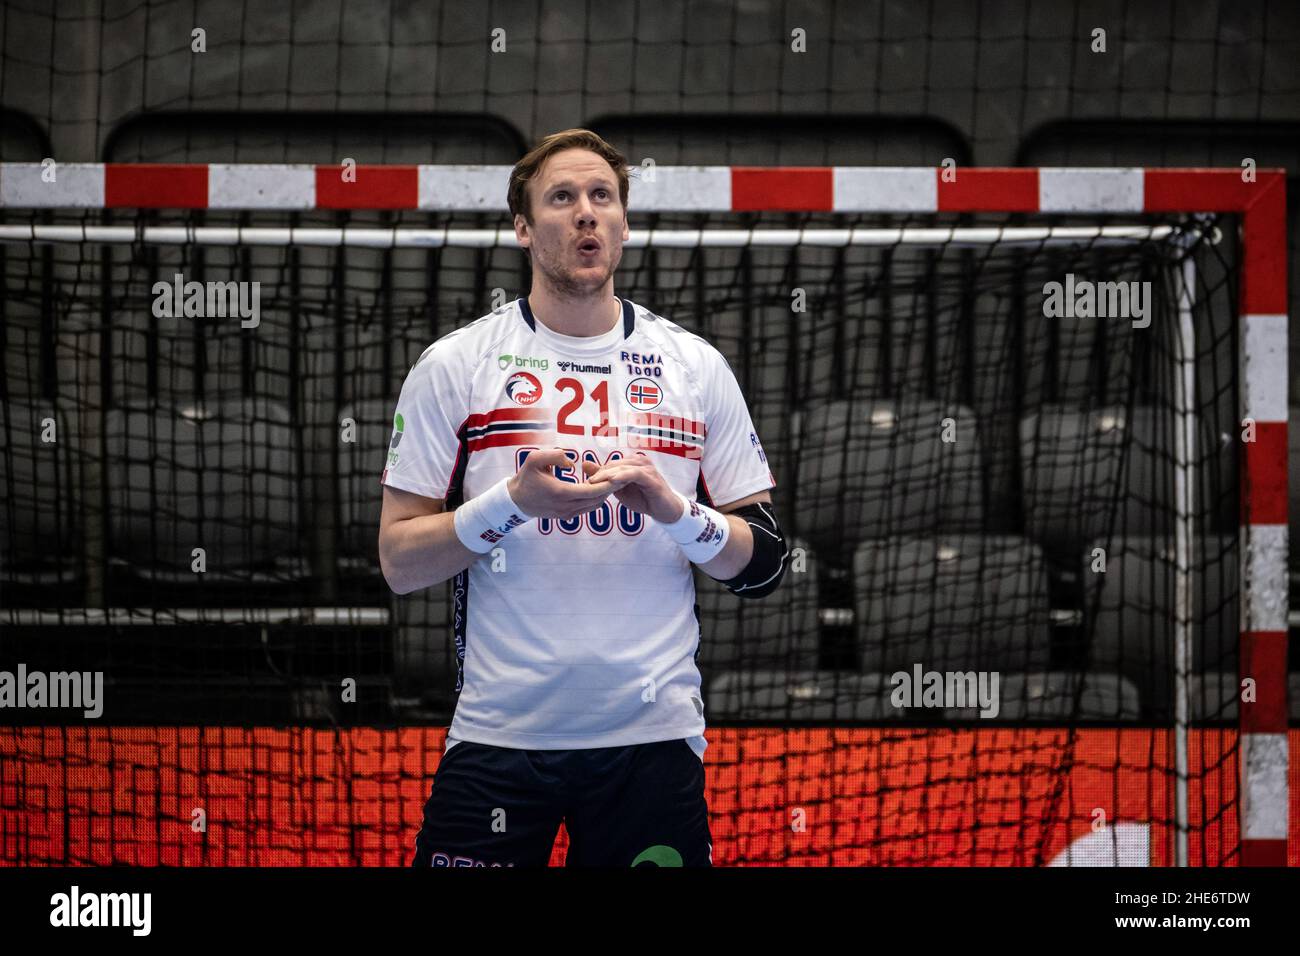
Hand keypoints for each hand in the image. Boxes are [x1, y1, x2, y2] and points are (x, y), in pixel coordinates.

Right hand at [507, 448, 628, 520]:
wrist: (516, 500)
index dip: (607, 484)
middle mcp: (566, 506)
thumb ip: (554, 456)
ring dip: (603, 495)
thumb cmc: (526, 478)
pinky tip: (598, 488)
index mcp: (561, 492)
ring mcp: (566, 514)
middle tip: (621, 477)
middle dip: (610, 489)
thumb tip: (571, 462)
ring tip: (611, 481)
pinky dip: (595, 500)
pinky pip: (587, 509)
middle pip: (597, 500)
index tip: (619, 476)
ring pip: (593, 506)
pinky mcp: (566, 517)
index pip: (591, 491)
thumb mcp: (534, 460)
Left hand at [583, 453, 684, 523]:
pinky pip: (635, 474)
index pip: (611, 464)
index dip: (598, 472)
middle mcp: (640, 461)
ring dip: (608, 474)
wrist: (665, 510)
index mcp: (632, 462)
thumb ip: (605, 478)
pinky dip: (623, 476)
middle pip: (616, 464)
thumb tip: (585, 465)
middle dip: (601, 473)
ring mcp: (647, 468)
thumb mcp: (620, 489)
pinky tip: (612, 481)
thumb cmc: (643, 499)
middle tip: (588, 482)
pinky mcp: (651, 478)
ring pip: (624, 467)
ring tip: (595, 481)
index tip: (585, 482)